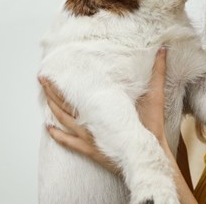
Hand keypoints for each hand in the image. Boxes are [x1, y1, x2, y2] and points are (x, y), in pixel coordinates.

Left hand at [39, 46, 168, 168]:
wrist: (148, 156)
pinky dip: (57, 135)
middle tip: (42, 79)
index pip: (76, 91)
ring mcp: (88, 136)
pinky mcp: (89, 149)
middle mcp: (90, 121)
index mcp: (102, 108)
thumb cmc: (150, 127)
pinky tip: (48, 129)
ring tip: (44, 96)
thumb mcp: (156, 96)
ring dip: (52, 108)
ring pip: (63, 121)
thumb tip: (163, 50)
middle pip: (65, 104)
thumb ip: (158, 72)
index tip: (53, 70)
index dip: (63, 81)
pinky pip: (68, 142)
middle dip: (52, 90)